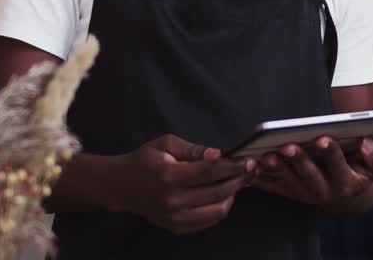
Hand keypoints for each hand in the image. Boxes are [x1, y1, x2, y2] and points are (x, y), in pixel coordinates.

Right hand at [115, 134, 256, 233]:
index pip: (210, 172)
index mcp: (170, 176)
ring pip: (217, 212)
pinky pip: (207, 222)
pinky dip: (219, 209)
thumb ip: (194, 149)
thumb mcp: (166, 144)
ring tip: (236, 183)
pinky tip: (222, 196)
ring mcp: (175, 217)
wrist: (121, 186)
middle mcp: (173, 200)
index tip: (249, 162)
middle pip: (217, 192)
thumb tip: (218, 154)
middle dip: (239, 181)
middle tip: (251, 171)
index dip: (233, 166)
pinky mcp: (176, 227)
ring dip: (232, 197)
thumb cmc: (144, 161)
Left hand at [253, 136, 372, 208]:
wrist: (349, 196)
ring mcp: (305, 194)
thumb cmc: (362, 173)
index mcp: (346, 183)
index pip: (338, 165)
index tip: (323, 138)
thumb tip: (365, 143)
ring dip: (277, 168)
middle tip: (288, 145)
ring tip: (267, 154)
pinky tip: (251, 165)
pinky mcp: (290, 192)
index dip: (330, 152)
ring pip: (289, 181)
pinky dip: (260, 177)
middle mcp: (324, 192)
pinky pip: (273, 186)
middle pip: (309, 175)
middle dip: (298, 160)